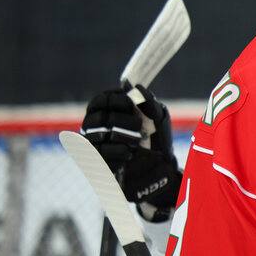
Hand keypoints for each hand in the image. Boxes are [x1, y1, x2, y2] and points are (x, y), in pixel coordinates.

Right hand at [81, 85, 181, 221]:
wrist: (161, 169)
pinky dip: (115, 153)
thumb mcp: (159, 119)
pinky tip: (129, 154)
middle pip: (96, 118)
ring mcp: (96, 146)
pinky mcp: (98, 163)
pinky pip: (98, 156)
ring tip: (137, 141)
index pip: (100, 100)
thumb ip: (149, 102)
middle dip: (119, 120)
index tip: (130, 103)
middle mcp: (98, 128)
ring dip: (119, 137)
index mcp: (110, 112)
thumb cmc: (158, 139)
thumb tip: (135, 86)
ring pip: (94, 137)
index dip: (113, 100)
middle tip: (138, 125)